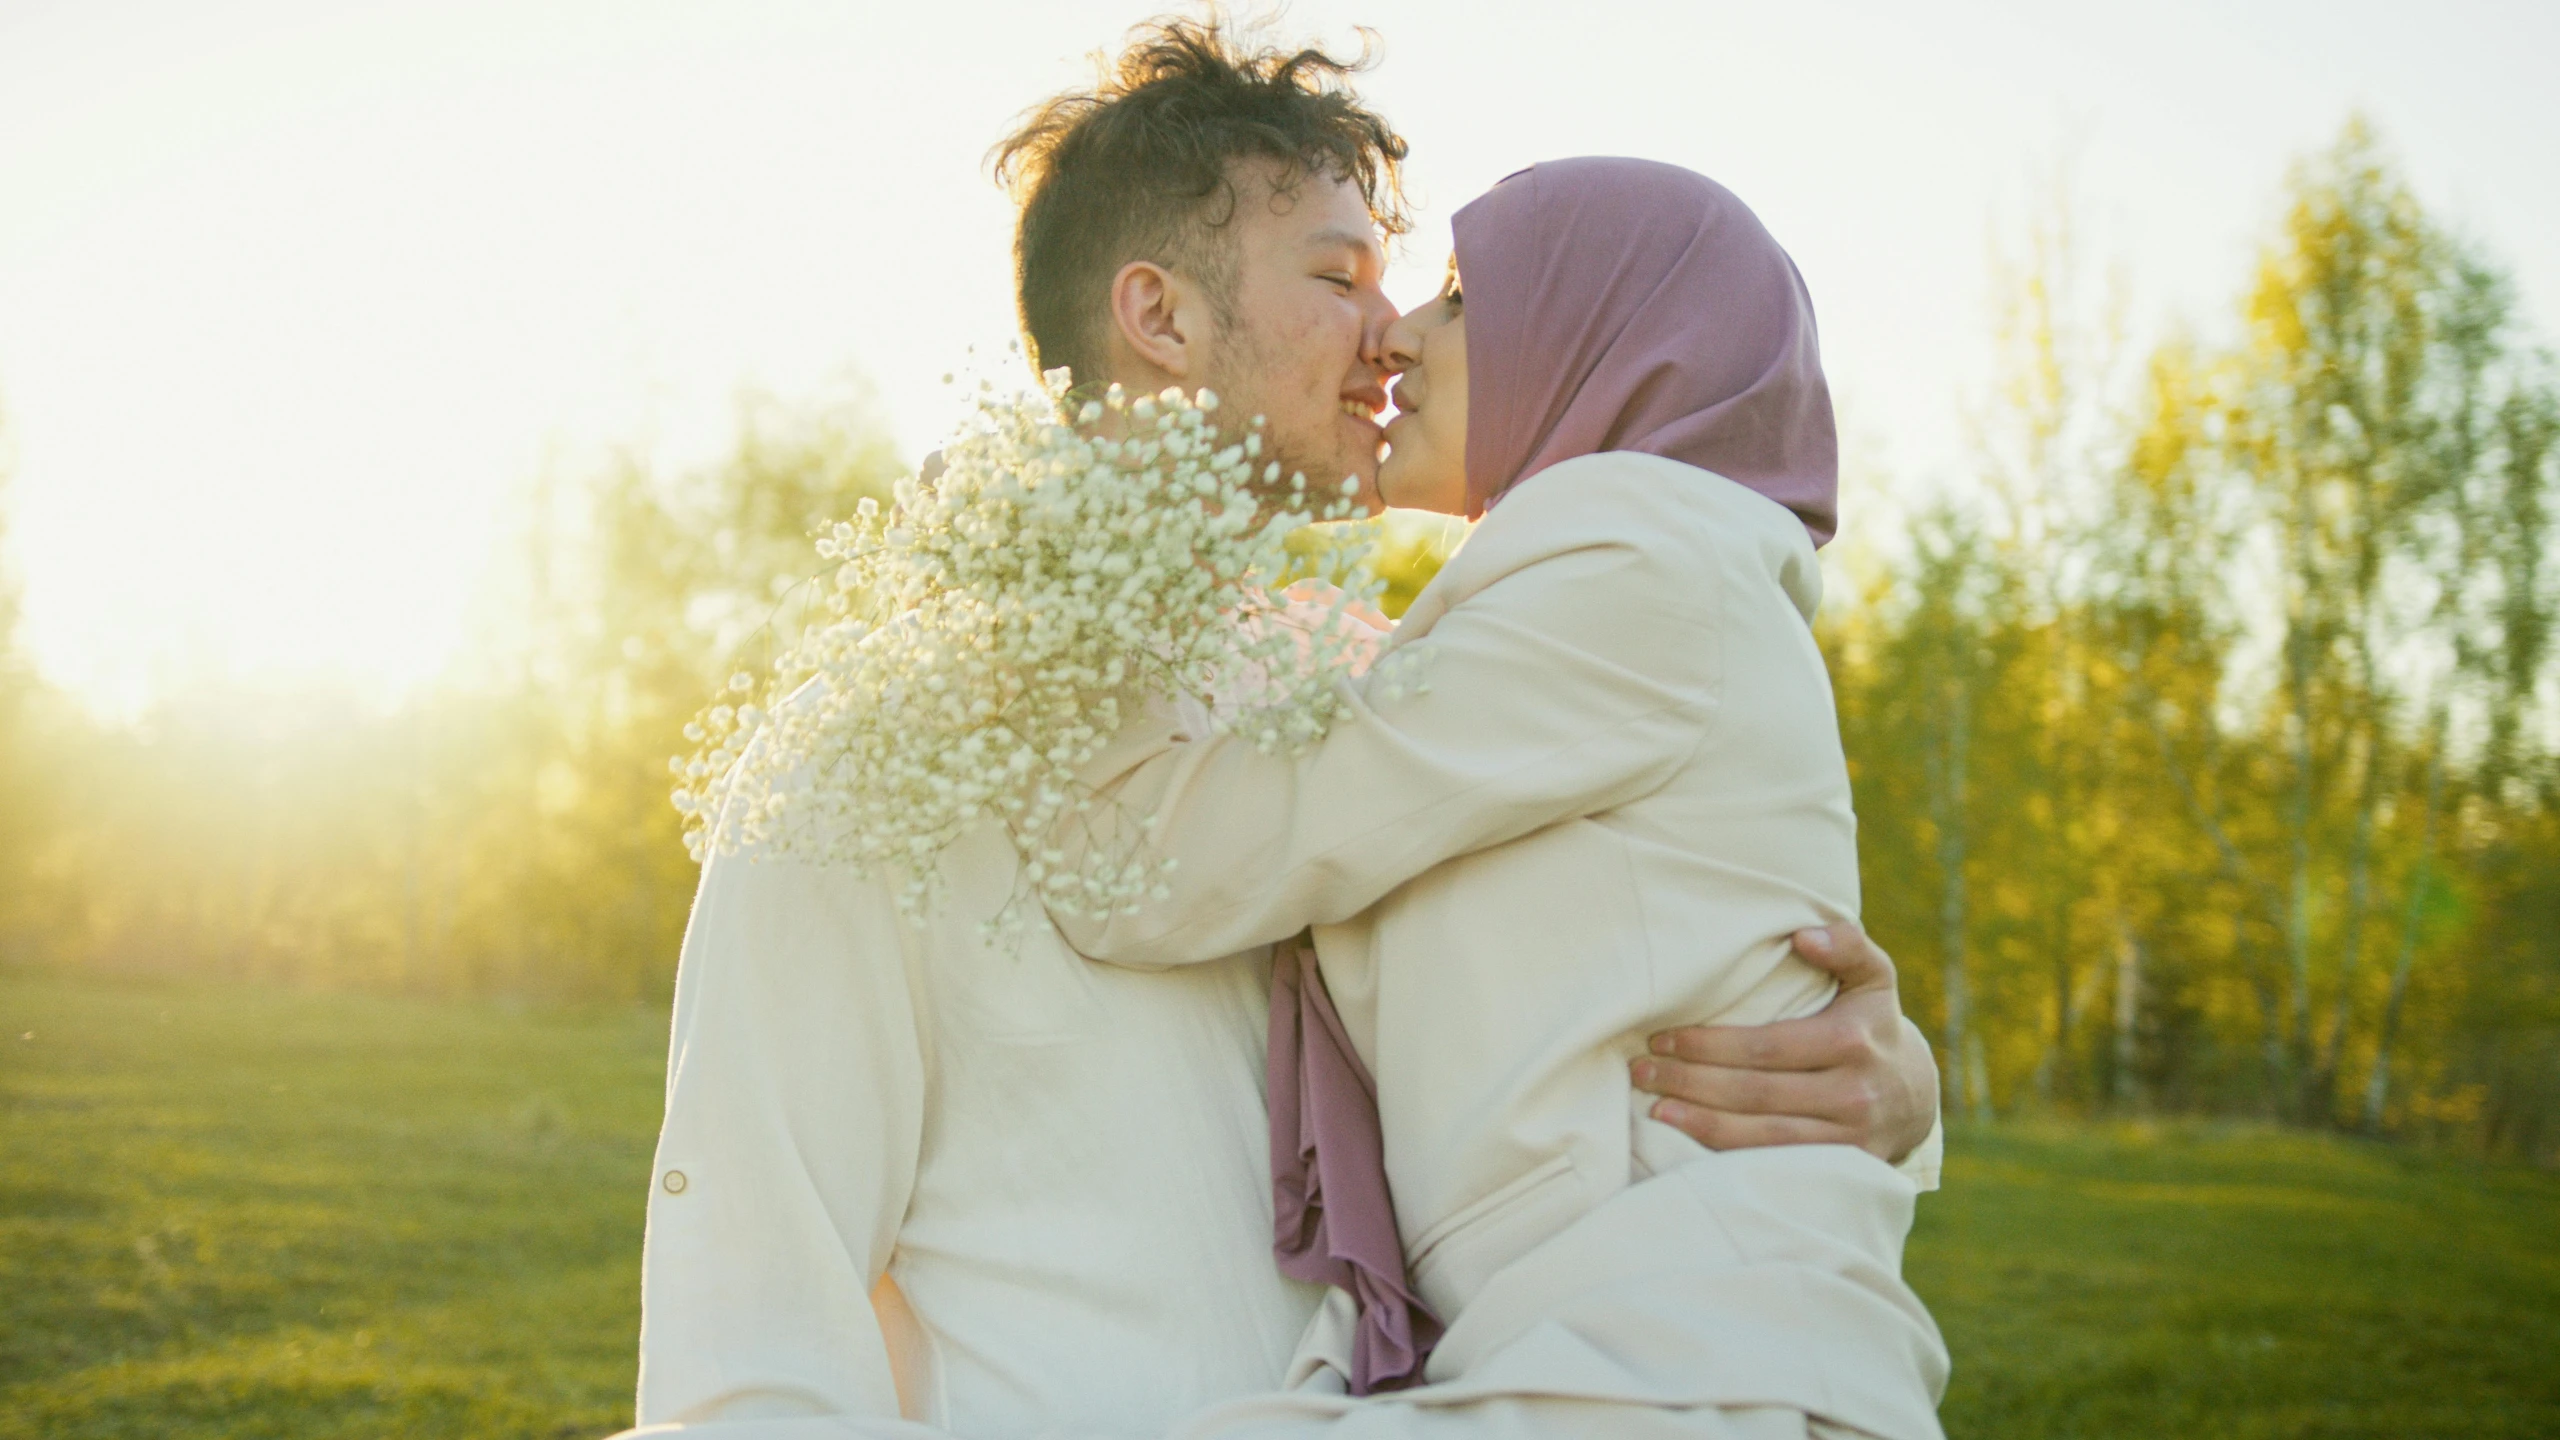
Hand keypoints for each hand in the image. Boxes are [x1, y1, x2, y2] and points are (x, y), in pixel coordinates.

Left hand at [1632, 921, 1939, 1163]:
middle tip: (1643, 1071)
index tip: (1662, 1038)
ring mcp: (1849, 1140)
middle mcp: (1853, 1095)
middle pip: (1755, 1093)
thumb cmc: (1872, 1025)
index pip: (1764, 1047)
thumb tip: (1805, 936)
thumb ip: (1847, 946)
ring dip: (1700, 1123)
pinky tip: (1690, 1139)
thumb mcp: (1873, 978)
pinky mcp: (1841, 1172)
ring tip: (1655, 1107)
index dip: (1707, 1045)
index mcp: (1853, 1041)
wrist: (1914, 1097)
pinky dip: (1728, 1155)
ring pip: (1761, 1137)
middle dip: (1691, 1082)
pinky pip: (1775, 1165)